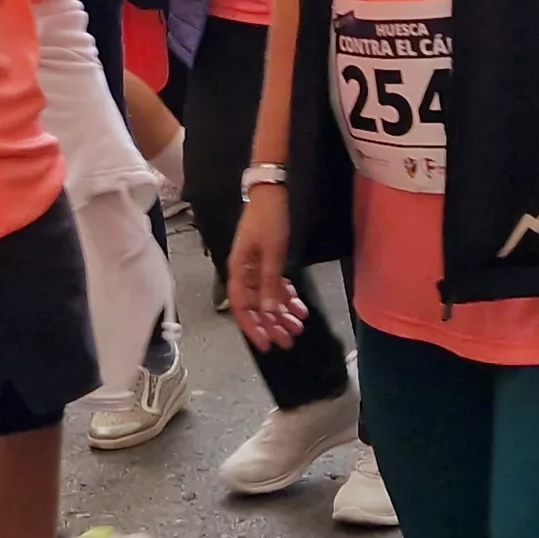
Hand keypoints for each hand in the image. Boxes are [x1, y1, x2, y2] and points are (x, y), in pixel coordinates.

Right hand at [224, 187, 309, 350]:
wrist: (271, 192)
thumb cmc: (268, 219)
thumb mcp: (272, 253)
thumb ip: (269, 283)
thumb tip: (267, 311)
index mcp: (239, 270)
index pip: (241, 307)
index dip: (253, 328)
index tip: (266, 345)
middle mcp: (244, 272)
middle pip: (255, 306)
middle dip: (272, 324)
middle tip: (288, 340)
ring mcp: (255, 267)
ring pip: (267, 298)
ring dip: (282, 313)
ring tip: (298, 326)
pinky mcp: (267, 261)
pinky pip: (275, 285)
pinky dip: (286, 296)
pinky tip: (299, 307)